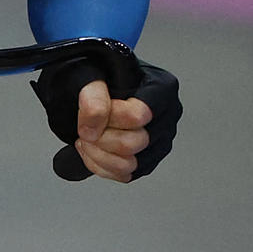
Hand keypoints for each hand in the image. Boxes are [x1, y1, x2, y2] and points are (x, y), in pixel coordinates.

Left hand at [32, 54, 178, 183]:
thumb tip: (93, 130)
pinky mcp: (149, 159)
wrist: (94, 92)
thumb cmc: (97, 79)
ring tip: (86, 139)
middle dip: (99, 138)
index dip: (106, 117)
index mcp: (161, 89)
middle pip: (133, 144)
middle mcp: (167, 116)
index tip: (88, 110)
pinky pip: (125, 175)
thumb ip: (92, 98)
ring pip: (130, 165)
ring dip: (97, 155)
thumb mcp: (87, 76)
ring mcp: (160, 140)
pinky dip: (101, 166)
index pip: (137, 116)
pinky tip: (92, 150)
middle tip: (84, 128)